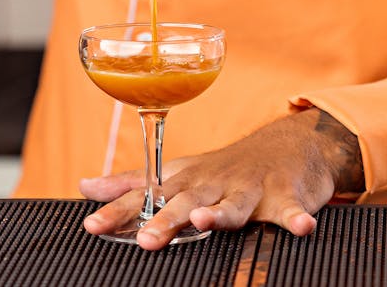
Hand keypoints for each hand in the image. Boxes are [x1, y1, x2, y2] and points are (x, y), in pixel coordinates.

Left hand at [79, 107, 363, 250]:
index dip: (119, 210)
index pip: (146, 196)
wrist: (286, 147)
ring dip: (219, 214)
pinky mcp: (285, 195)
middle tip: (145, 239)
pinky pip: (291, 209)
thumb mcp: (177, 174)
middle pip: (185, 202)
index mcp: (185, 181)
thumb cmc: (222, 170)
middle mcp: (213, 183)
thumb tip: (84, 187)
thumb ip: (132, 185)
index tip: (91, 225)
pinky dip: (296, 218)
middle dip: (165, 220)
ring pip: (233, 205)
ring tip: (203, 222)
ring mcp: (249, 189)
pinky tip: (302, 228)